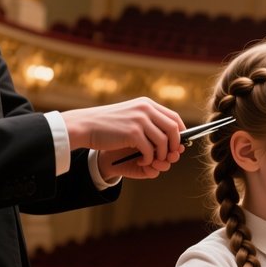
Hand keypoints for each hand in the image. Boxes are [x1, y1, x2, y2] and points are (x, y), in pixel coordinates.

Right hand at [62, 98, 185, 178]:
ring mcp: (140, 120)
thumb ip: (148, 120)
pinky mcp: (133, 133)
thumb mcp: (131, 115)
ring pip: (164, 142)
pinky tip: (141, 162)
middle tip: (169, 156)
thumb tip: (172, 133)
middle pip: (174, 129)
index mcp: (146, 104)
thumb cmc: (108, 124)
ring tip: (152, 161)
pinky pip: (150, 151)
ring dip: (161, 155)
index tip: (179, 143)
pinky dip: (148, 160)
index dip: (181, 132)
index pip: (174, 117)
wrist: (85, 125)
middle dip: (175, 145)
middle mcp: (145, 109)